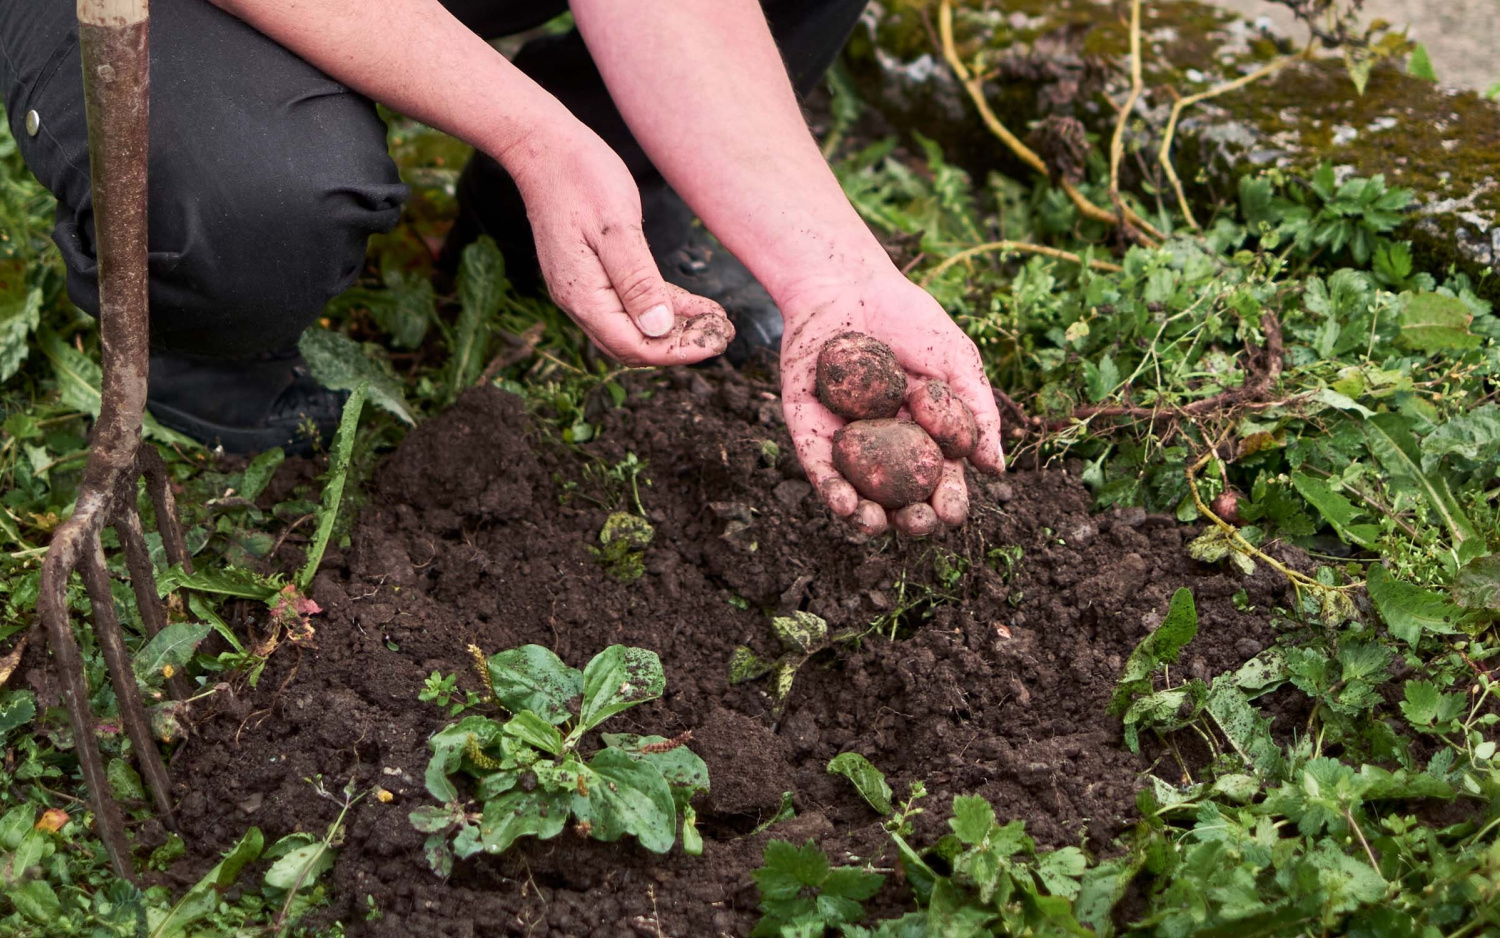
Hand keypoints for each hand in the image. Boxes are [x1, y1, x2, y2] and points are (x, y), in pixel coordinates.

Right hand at [507, 125, 733, 365]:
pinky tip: (692, 304)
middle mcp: (579, 301)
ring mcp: (584, 288)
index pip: (634, 345)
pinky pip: (629, 303)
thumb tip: (658, 329)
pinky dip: (661, 306)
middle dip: (679, 345)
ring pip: (633, 327)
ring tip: (715, 321)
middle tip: (723, 334)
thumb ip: (638, 281)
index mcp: (583, 295)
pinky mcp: (591, 274)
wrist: (545, 149)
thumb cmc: (580, 179)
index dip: (677, 352)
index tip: (715, 341)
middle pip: (634, 344)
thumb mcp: (616, 228)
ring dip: (674, 328)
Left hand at [779, 269, 1004, 536]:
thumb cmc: (909, 317)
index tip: (952, 513)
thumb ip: (976, 412)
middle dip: (909, 518)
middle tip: (917, 523)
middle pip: (899, 496)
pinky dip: (830, 488)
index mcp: (926, 434)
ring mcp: (847, 440)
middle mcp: (886, 445)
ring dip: (866, 517)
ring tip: (876, 525)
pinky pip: (819, 466)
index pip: (940, 479)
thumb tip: (995, 469)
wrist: (848, 283)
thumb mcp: (955, 361)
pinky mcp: (809, 428)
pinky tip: (843, 503)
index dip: (947, 501)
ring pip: (856, 491)